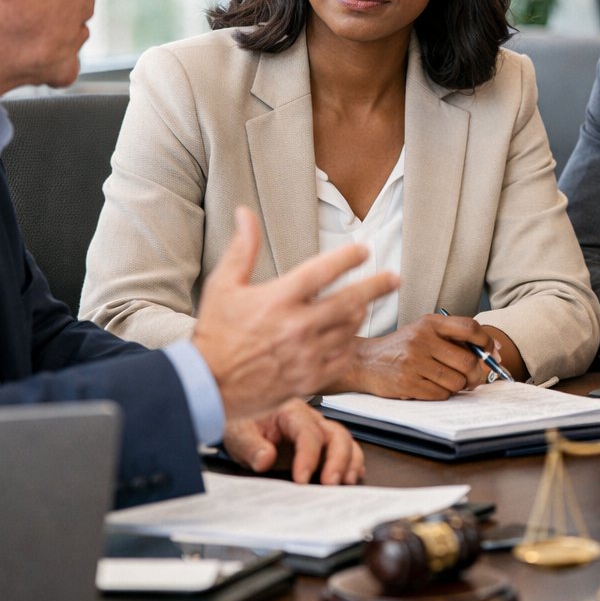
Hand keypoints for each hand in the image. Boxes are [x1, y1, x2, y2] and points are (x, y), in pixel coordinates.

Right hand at [192, 207, 398, 422]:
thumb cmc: (214, 335)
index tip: (363, 250)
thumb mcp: (223, 285)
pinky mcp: (309, 379)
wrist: (207, 386)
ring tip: (365, 304)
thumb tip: (245, 214)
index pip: (324, 270)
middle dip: (377, 286)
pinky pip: (343, 358)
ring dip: (361, 313)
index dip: (349, 257)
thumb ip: (242, 248)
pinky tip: (349, 336)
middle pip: (350, 300)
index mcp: (278, 299)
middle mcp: (297, 326)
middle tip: (392, 278)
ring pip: (350, 329)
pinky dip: (349, 344)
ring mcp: (306, 355)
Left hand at [221, 399, 364, 484]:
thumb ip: (251, 447)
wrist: (243, 419)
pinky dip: (351, 463)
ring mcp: (319, 430)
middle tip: (331, 484)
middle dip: (338, 460)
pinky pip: (345, 449)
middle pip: (336, 435)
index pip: (308, 433)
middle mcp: (311, 419)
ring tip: (348, 482)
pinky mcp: (322, 443)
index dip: (308, 457)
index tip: (301, 479)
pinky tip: (351, 477)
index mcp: (291, 412)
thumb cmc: (243, 423)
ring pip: (345, 441)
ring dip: (350, 462)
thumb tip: (265, 459)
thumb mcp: (239, 434)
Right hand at [337, 314, 502, 399]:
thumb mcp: (423, 332)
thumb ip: (453, 338)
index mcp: (429, 323)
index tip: (492, 351)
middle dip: (477, 374)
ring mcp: (414, 362)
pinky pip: (441, 394)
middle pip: (468, 361)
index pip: (469, 328)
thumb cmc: (401, 347)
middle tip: (475, 378)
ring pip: (457, 381)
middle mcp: (422, 340)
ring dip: (459, 386)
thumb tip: (492, 352)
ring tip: (449, 382)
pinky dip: (443, 394)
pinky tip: (433, 387)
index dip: (486, 341)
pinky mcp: (407, 383)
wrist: (365, 361)